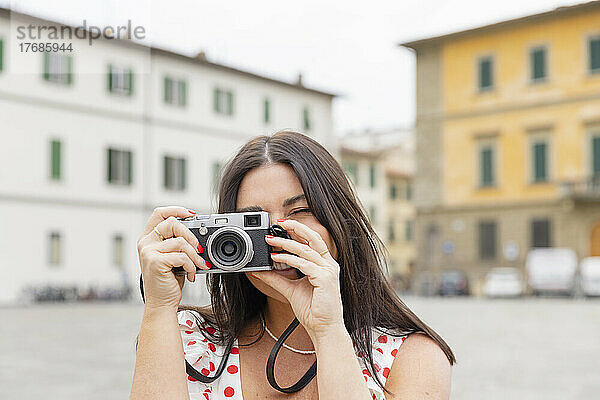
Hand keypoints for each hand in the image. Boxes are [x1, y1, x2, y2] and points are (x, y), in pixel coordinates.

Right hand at [136, 206, 208, 309]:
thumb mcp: (172, 257)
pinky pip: (182, 256)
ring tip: (199, 266)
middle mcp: (145, 243)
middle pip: (172, 223)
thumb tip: (198, 235)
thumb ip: (178, 242)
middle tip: (200, 249)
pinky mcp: (155, 262)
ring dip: (195, 256)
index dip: (176, 210)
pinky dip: (192, 266)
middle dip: (191, 235)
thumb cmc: (168, 280)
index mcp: (148, 239)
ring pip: (180, 242)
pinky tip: (191, 275)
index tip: (192, 214)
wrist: (161, 303)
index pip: (159, 213)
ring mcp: (148, 252)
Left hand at [252, 219, 344, 340]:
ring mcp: (328, 271)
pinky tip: (276, 258)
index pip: (312, 241)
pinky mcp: (325, 279)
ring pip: (305, 249)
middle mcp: (329, 265)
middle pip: (313, 238)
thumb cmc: (313, 311)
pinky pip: (304, 264)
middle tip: (279, 223)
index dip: (298, 231)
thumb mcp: (290, 290)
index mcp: (324, 265)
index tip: (282, 226)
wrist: (323, 328)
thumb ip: (276, 279)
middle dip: (296, 227)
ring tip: (271, 241)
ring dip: (286, 244)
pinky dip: (289, 259)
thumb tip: (260, 270)